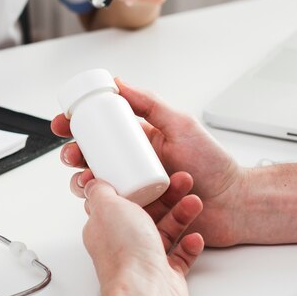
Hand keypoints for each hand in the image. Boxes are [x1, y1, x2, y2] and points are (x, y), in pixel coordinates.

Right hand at [51, 79, 246, 246]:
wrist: (233, 204)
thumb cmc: (212, 165)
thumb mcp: (180, 124)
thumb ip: (151, 103)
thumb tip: (119, 83)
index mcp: (139, 142)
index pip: (100, 131)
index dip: (77, 126)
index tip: (63, 122)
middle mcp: (132, 166)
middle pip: (91, 159)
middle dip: (73, 155)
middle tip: (73, 155)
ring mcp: (133, 190)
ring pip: (96, 185)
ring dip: (83, 181)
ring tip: (89, 179)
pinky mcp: (137, 213)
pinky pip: (111, 209)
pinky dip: (99, 204)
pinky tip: (102, 200)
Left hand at [82, 178, 203, 295]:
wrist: (144, 292)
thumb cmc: (125, 252)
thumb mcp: (107, 207)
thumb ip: (100, 192)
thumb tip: (93, 182)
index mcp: (106, 227)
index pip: (122, 200)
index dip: (139, 185)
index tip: (153, 172)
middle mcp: (123, 244)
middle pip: (148, 213)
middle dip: (167, 197)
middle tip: (183, 182)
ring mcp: (144, 261)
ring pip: (166, 232)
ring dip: (182, 216)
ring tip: (195, 202)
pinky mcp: (165, 277)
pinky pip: (180, 257)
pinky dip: (189, 246)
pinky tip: (196, 236)